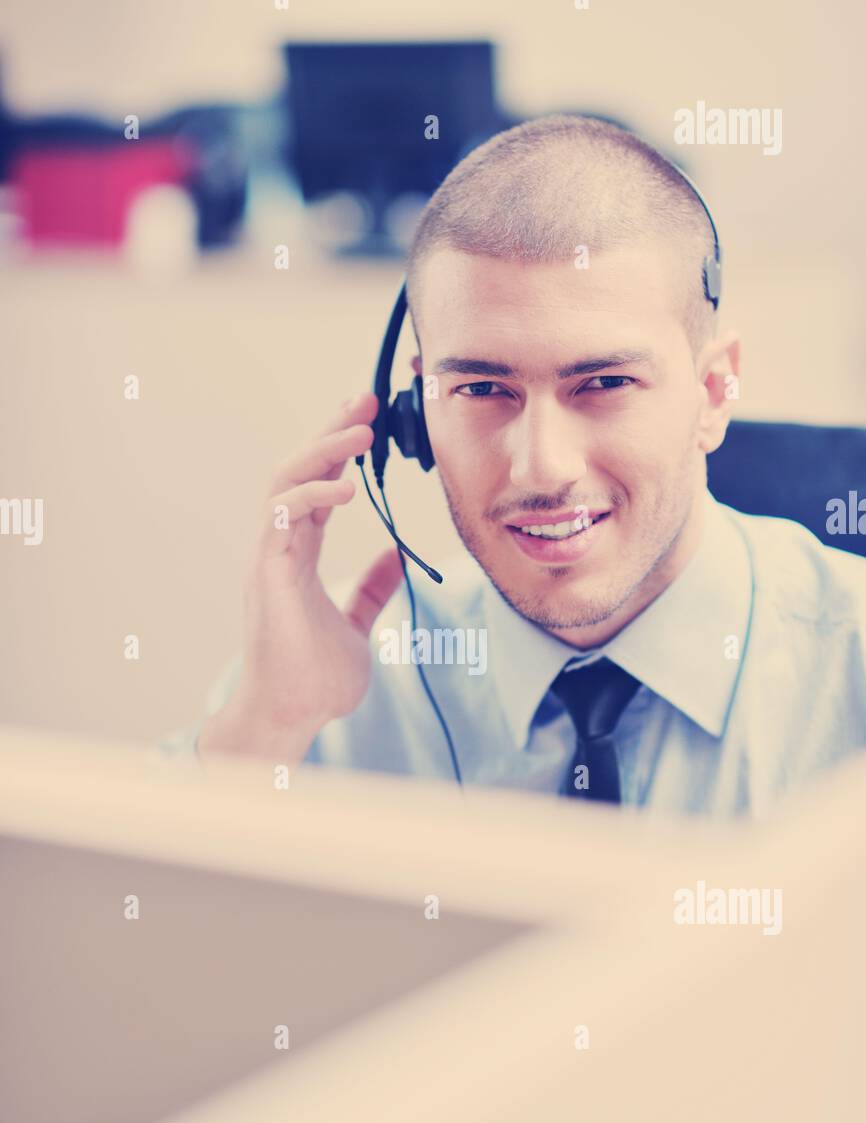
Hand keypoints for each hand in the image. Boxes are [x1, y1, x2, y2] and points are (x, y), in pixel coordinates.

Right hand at [198, 391, 403, 761]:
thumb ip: (370, 590)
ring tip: (359, 430)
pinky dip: (311, 495)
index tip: (368, 418)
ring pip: (284, 483)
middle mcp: (279, 548)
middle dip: (330, 432)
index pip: (317, 487)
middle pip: (298, 471)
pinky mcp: (269, 575)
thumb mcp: (355, 624)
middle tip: (366, 400)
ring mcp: (270, 559)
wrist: (291, 716)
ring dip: (321, 451)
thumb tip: (398, 558)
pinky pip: (281, 518)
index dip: (339, 451)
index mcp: (298, 554)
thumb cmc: (314, 678)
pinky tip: (346, 486)